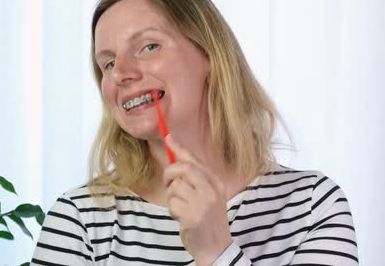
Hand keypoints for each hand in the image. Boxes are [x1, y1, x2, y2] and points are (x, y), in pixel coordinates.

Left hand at [163, 134, 232, 265]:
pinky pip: (173, 204)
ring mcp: (203, 203)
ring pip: (175, 187)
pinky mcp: (193, 216)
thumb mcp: (208, 197)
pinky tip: (181, 218)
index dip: (179, 148)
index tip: (168, 137)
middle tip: (168, 184)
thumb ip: (195, 180)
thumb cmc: (208, 220)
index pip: (196, 160)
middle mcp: (212, 190)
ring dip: (171, 198)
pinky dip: (172, 211)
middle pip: (183, 168)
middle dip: (169, 173)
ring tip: (180, 208)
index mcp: (216, 182)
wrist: (216, 247)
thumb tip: (175, 163)